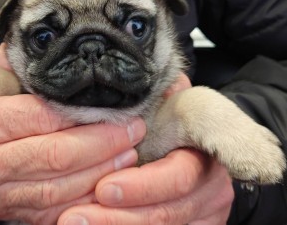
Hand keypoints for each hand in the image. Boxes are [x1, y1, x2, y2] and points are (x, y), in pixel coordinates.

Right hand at [0, 45, 146, 223]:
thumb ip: (23, 66)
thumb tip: (73, 59)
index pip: (40, 117)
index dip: (84, 114)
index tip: (117, 108)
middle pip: (56, 156)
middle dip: (103, 144)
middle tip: (132, 131)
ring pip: (60, 190)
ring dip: (101, 173)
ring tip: (128, 155)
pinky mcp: (10, 213)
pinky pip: (55, 212)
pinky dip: (86, 201)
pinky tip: (107, 183)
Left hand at [58, 74, 234, 224]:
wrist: (198, 147)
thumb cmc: (172, 118)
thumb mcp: (166, 98)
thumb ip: (151, 94)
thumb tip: (121, 76)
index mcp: (206, 150)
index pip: (179, 176)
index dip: (143, 186)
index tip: (104, 187)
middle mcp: (213, 187)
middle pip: (167, 211)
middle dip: (118, 216)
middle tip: (74, 215)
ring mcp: (207, 213)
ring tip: (73, 222)